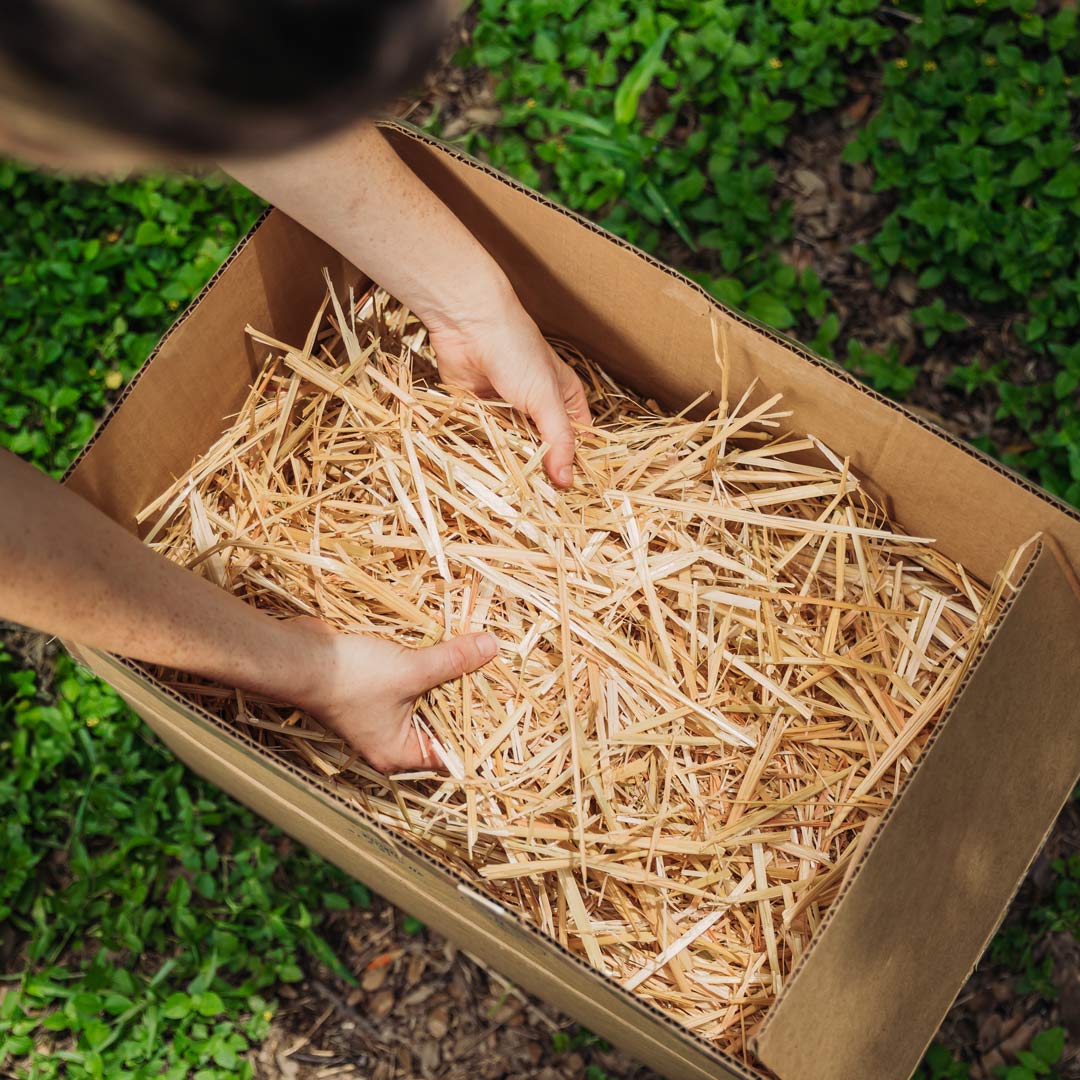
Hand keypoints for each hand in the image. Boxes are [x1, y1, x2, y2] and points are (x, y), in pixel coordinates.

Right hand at [290, 618, 498, 772]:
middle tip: (495, 680)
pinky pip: (408, 686)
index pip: (450, 755)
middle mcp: (389, 742)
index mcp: (399, 753)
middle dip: (464, 702)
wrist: (298, 657)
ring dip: (444, 682)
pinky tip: (442, 651)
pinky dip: (425, 671)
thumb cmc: (350, 678)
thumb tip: (492, 648)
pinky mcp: (371, 692)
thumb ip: (453, 661)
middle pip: (440, 726)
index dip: (477, 735)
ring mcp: (378, 717)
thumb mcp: (411, 670)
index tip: (504, 712)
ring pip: (425, 702)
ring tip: (476, 663)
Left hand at [423, 281, 591, 488]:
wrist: (468, 325)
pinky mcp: (478, 414)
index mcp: (564, 401)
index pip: (577, 442)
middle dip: (539, 472)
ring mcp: (507, 413)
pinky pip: (482, 442)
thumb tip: (567, 481)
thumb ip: (558, 440)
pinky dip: (482, 454)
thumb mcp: (546, 398)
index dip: (574, 467)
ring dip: (509, 466)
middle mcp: (537, 409)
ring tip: (509, 492)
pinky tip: (482, 472)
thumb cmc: (516, 351)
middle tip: (537, 503)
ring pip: (512, 450)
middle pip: (543, 451)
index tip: (569, 497)